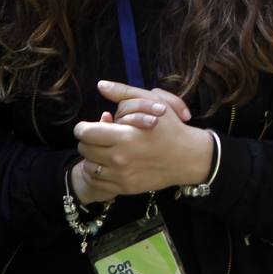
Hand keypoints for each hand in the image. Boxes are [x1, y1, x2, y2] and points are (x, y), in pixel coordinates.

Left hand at [72, 81, 212, 197]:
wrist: (189, 157)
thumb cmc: (172, 127)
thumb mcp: (153, 102)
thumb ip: (124, 93)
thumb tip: (100, 85)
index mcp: (125, 136)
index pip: (85, 133)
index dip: (84, 127)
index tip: (91, 126)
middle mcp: (120, 158)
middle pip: (84, 149)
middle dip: (90, 140)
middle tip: (102, 137)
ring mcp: (121, 176)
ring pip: (88, 166)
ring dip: (94, 157)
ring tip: (107, 151)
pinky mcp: (124, 188)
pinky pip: (96, 182)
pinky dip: (98, 173)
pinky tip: (109, 165)